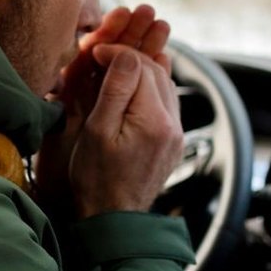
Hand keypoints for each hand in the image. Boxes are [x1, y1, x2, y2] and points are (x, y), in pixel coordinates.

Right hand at [35, 5, 171, 211]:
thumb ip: (115, 89)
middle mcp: (172, 124)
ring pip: (164, 83)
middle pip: (156, 71)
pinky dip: (149, 87)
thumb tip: (126, 53)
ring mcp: (176, 133)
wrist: (113, 218)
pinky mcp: (173, 141)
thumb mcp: (97, 130)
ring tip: (114, 66)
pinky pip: (166, 101)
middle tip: (102, 55)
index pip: (141, 65)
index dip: (117, 52)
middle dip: (130, 56)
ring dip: (141, 69)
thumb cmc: (97, 178)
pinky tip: (132, 87)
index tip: (94, 52)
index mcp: (153, 120)